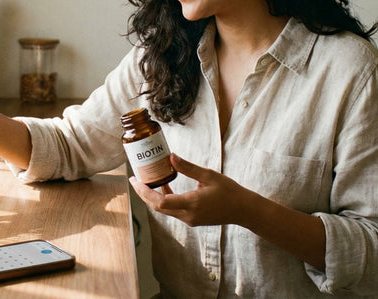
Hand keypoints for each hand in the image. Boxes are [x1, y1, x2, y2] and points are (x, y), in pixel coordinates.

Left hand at [128, 153, 252, 226]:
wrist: (243, 210)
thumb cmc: (229, 192)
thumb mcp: (209, 176)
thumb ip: (188, 168)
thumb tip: (171, 157)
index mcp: (192, 204)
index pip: (160, 201)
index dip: (145, 192)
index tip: (135, 180)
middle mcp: (188, 215)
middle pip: (157, 207)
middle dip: (143, 194)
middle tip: (134, 179)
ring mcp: (190, 219)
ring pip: (164, 210)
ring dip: (153, 197)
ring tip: (145, 181)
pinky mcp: (192, 219)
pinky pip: (173, 210)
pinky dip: (165, 200)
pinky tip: (164, 187)